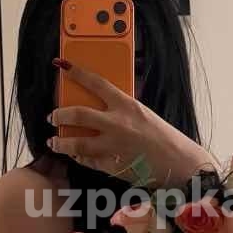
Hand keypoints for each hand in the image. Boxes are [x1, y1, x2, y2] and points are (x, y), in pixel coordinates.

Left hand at [47, 59, 217, 186]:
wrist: (179, 164)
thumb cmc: (165, 139)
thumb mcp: (144, 115)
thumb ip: (123, 109)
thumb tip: (103, 104)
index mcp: (127, 106)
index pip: (96, 83)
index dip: (76, 73)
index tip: (63, 66)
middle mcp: (117, 124)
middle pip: (77, 114)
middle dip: (59, 114)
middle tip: (54, 116)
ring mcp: (112, 146)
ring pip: (75, 143)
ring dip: (60, 142)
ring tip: (54, 141)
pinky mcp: (111, 166)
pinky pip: (87, 160)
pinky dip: (78, 157)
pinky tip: (74, 155)